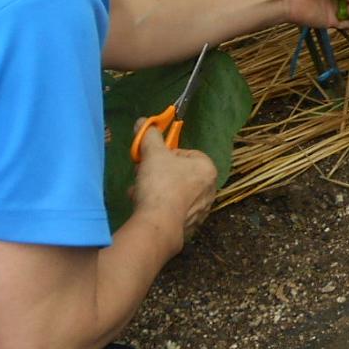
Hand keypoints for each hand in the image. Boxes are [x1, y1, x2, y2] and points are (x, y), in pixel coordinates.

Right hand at [130, 120, 219, 246]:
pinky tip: (143, 207)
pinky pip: (172, 210)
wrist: (159, 224)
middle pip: (178, 174)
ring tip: (138, 192)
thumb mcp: (153, 153)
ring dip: (154, 189)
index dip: (166, 155)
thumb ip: (150, 135)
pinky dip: (158, 206)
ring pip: (173, 192)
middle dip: (157, 173)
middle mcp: (210, 190)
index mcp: (207, 169)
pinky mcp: (190, 226)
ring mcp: (201, 210)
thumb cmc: (160, 183)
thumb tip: (144, 122)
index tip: (151, 160)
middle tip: (142, 174)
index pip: (186, 153)